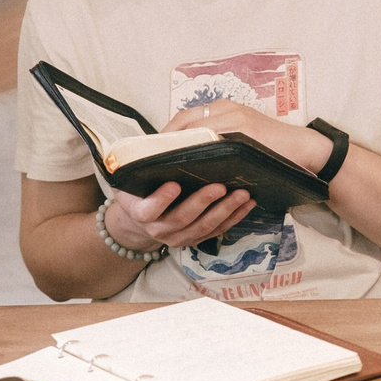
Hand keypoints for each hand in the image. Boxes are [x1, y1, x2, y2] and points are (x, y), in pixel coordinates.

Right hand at [104, 181, 254, 251]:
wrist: (142, 216)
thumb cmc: (141, 190)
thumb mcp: (133, 179)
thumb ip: (144, 167)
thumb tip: (164, 140)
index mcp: (141, 213)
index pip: (149, 210)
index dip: (161, 200)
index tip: (174, 185)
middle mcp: (159, 229)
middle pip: (182, 218)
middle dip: (203, 202)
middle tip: (220, 186)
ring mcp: (179, 237)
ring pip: (204, 226)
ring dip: (225, 210)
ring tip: (241, 194)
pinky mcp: (195, 239)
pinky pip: (217, 231)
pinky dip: (234, 217)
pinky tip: (247, 204)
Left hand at [165, 99, 334, 172]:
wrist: (304, 150)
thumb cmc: (273, 150)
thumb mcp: (242, 140)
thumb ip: (219, 141)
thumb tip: (190, 157)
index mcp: (224, 108)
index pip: (186, 117)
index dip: (167, 133)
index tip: (154, 150)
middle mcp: (226, 108)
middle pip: (184, 121)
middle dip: (165, 140)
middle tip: (152, 160)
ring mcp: (234, 118)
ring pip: (194, 130)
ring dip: (176, 147)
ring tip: (163, 166)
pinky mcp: (242, 132)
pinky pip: (210, 141)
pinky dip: (195, 153)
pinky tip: (185, 168)